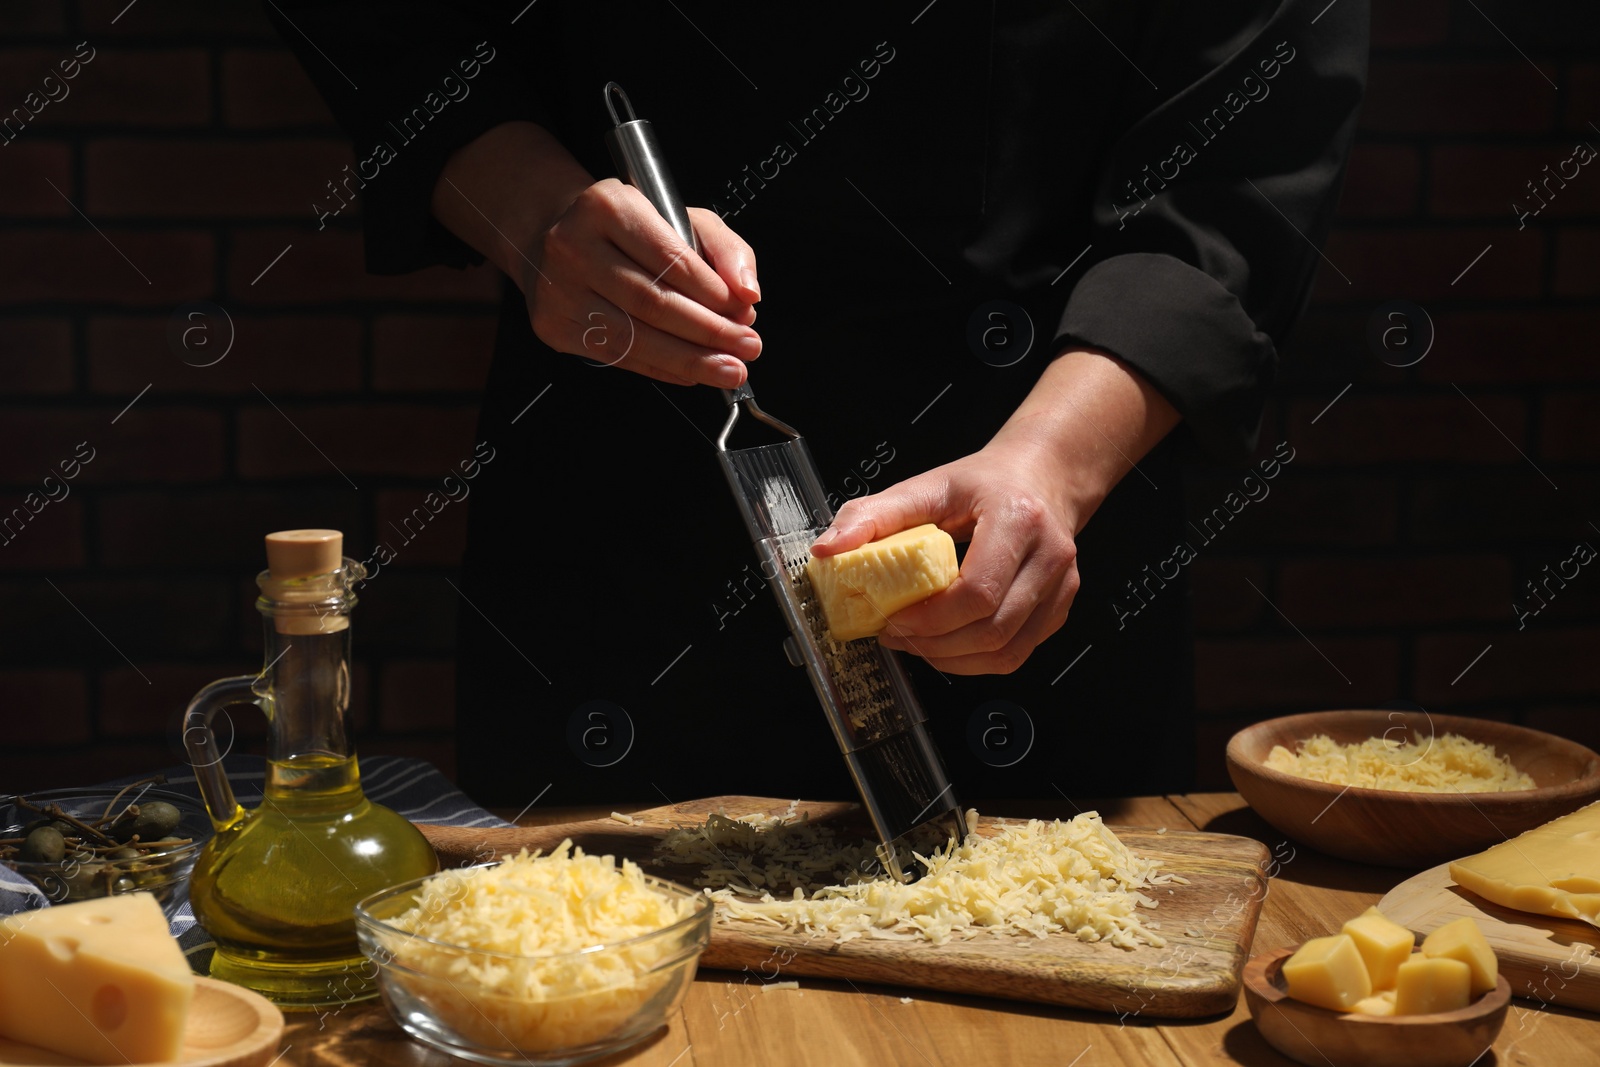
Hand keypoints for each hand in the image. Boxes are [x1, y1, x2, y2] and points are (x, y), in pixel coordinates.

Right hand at [525, 179, 761, 386]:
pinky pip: (617, 356)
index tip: (744, 314)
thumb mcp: (683, 219)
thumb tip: (747, 292)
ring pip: (634, 336)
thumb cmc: (628, 228)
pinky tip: (691, 371)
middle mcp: (574, 245)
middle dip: (709, 333)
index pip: (670, 259)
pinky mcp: (554, 325)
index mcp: (607, 206)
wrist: (560, 236)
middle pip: (653, 303)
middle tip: (747, 348)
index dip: (713, 294)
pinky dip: (661, 369)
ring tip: (728, 369)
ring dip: (690, 359)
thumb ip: (725, 250)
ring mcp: (559, 289)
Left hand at [811, 433, 1080, 674]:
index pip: (977, 591)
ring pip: (1007, 651)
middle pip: (993, 629)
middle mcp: (1049, 554)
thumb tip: (829, 549)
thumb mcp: (926, 486)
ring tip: (918, 644)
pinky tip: (949, 645)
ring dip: (954, 659)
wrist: (1039, 477)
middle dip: (936, 645)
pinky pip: (1017, 652)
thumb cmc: (984, 483)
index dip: (931, 619)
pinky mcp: (1059, 607)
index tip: (894, 619)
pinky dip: (977, 660)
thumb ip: (873, 515)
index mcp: (1017, 518)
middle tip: (897, 636)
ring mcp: (1061, 585)